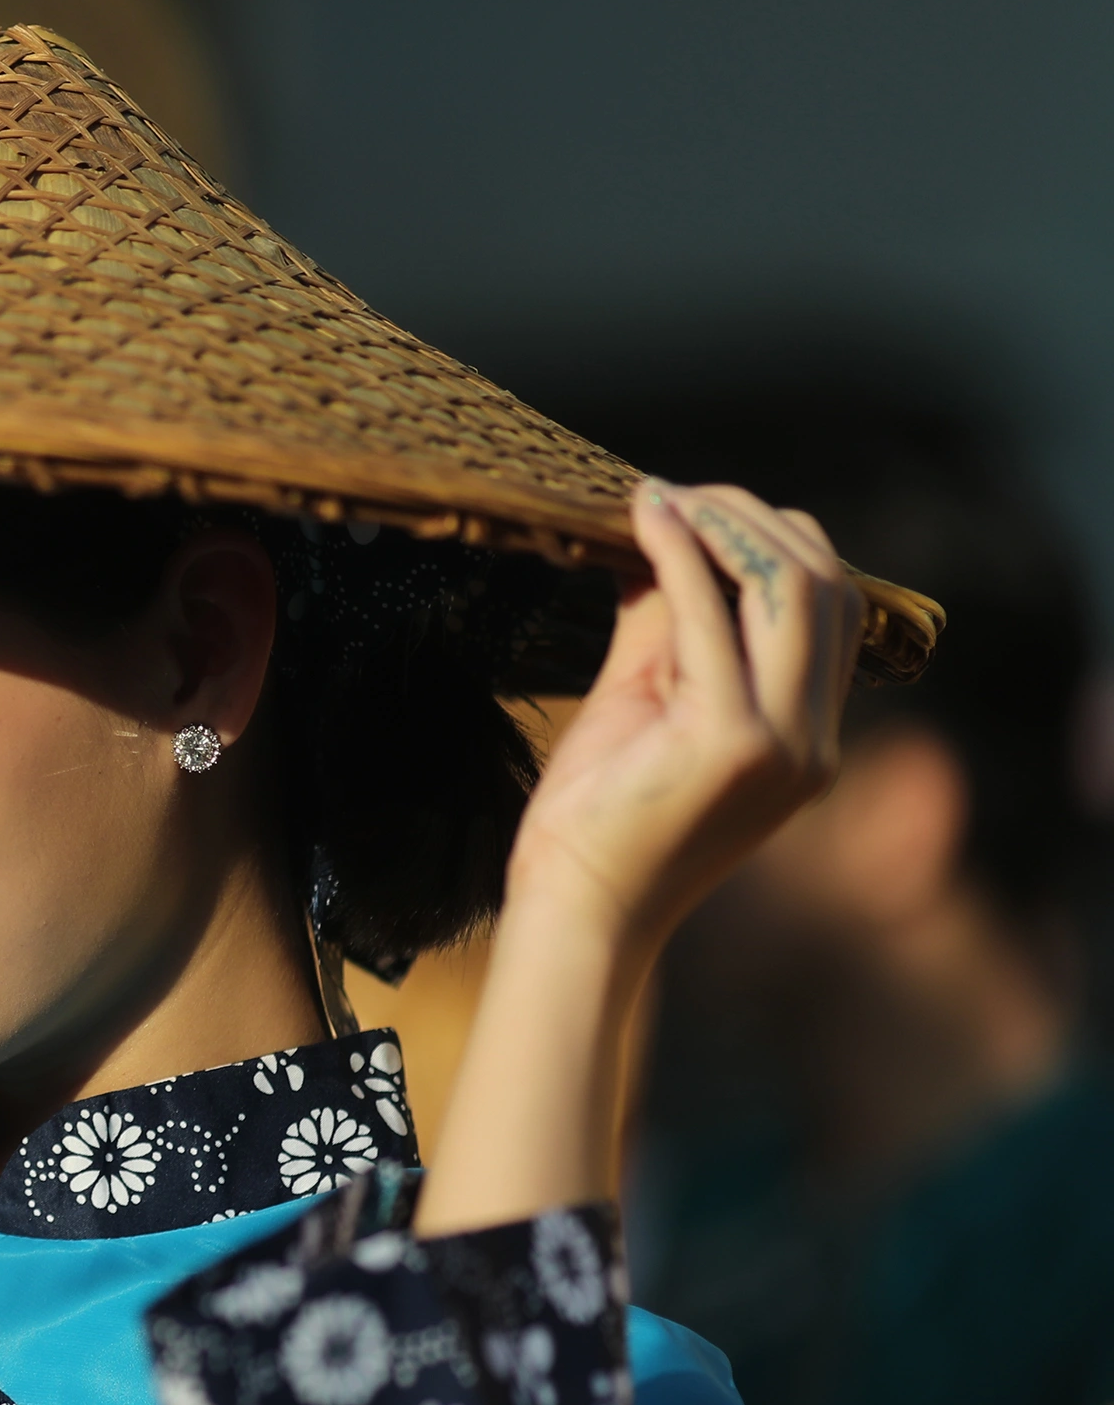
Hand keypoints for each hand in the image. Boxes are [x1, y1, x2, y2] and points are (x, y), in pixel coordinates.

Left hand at [507, 481, 864, 962]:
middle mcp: (813, 741)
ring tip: (660, 499)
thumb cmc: (597, 819)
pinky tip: (644, 521)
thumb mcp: (642, 701)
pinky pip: (710, 618)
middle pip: (823, 584)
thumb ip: (667, 624)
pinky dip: (680, 556)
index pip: (828, 607)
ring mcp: (782, 744)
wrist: (576, 911)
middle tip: (678, 493)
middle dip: (752, 520)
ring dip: (724, 525)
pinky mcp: (730, 743)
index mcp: (808, 736)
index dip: (771, 539)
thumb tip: (663, 532)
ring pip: (789, 587)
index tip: (696, 506)